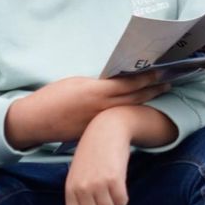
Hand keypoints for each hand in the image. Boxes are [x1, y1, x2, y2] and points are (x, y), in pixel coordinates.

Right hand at [4, 73, 169, 149]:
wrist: (35, 121)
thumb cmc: (53, 97)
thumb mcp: (77, 83)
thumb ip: (98, 84)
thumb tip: (114, 83)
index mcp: (97, 91)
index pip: (129, 84)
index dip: (147, 78)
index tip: (161, 72)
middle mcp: (102, 108)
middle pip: (134, 98)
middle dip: (153, 90)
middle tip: (169, 83)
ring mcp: (99, 122)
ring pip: (127, 111)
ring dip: (144, 102)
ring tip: (158, 95)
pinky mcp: (94, 133)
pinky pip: (115, 122)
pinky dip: (127, 115)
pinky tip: (136, 110)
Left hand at [64, 109, 133, 204]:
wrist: (106, 131)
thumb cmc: (91, 157)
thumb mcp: (78, 179)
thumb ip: (76, 204)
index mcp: (70, 189)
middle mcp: (83, 189)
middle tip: (105, 199)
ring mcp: (98, 184)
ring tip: (112, 192)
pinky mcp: (115, 180)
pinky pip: (122, 202)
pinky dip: (123, 198)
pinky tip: (120, 186)